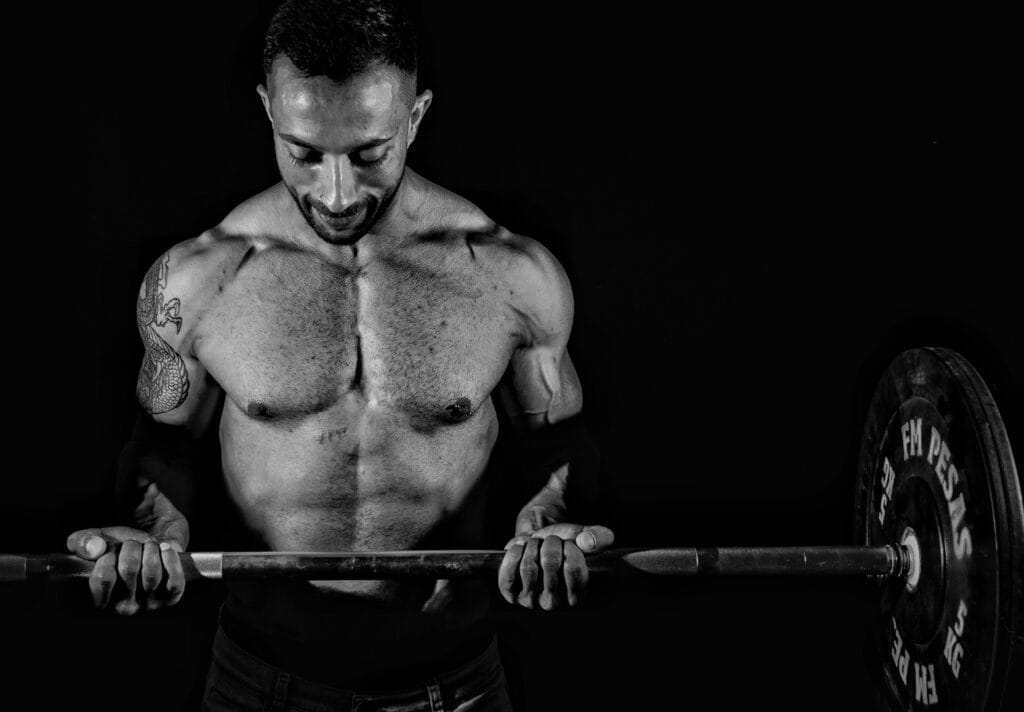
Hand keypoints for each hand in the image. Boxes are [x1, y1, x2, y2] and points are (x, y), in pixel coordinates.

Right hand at [65, 483, 187, 614]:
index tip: (110, 550)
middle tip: (132, 545)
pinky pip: (174, 582)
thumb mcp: (97, 539)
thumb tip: (93, 549)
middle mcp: (125, 606)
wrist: (154, 537)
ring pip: (151, 575)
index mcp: (103, 598)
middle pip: (129, 570)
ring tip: (148, 547)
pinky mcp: (171, 596)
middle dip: (131, 548)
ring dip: (150, 550)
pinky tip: (164, 549)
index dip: (107, 558)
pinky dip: (170, 560)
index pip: (103, 579)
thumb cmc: (121, 546)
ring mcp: (150, 603)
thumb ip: (82, 541)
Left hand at [498, 522, 613, 610]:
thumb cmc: (564, 542)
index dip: (570, 548)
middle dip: (550, 544)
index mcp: (576, 596)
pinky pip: (509, 572)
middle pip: (550, 564)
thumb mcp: (586, 535)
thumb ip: (599, 537)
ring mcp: (530, 601)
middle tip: (552, 542)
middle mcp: (553, 603)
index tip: (569, 544)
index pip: (574, 568)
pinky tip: (521, 549)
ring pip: (529, 566)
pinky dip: (514, 554)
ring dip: (533, 546)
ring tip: (537, 545)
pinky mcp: (510, 592)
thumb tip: (587, 542)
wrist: (538, 537)